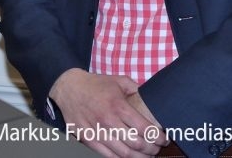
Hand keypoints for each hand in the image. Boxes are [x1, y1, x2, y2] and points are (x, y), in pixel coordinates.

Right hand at [50, 69, 166, 156]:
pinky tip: (128, 156)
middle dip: (151, 149)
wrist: (68, 87)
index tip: (164, 139)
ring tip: (146, 155)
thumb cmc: (95, 84)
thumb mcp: (118, 81)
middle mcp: (108, 120)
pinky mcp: (87, 139)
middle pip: (136, 144)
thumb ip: (136, 89)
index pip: (145, 129)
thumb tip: (153, 98)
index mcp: (118, 106)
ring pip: (123, 154)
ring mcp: (96, 131)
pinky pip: (107, 155)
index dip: (158, 138)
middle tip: (156, 148)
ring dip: (139, 157)